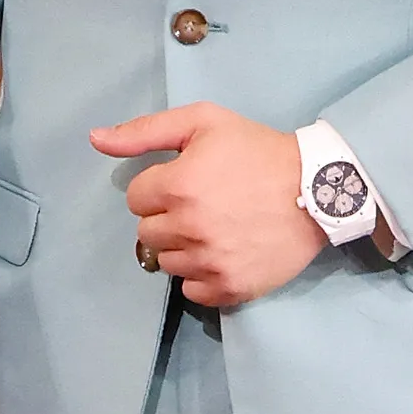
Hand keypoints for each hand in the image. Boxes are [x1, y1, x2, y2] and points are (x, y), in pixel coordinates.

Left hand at [91, 103, 323, 311]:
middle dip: (168, 217)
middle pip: (147, 232)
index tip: (188, 182)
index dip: (159, 186)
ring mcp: (210, 261)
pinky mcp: (230, 287)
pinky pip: (191, 291)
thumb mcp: (203, 122)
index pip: (136, 197)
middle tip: (203, 205)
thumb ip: (144, 131)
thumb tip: (94, 140)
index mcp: (179, 186)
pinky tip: (222, 253)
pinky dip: (201, 275)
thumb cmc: (258, 151)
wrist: (318, 188)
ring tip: (215, 229)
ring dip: (183, 247)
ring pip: (167, 263)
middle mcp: (189, 227)